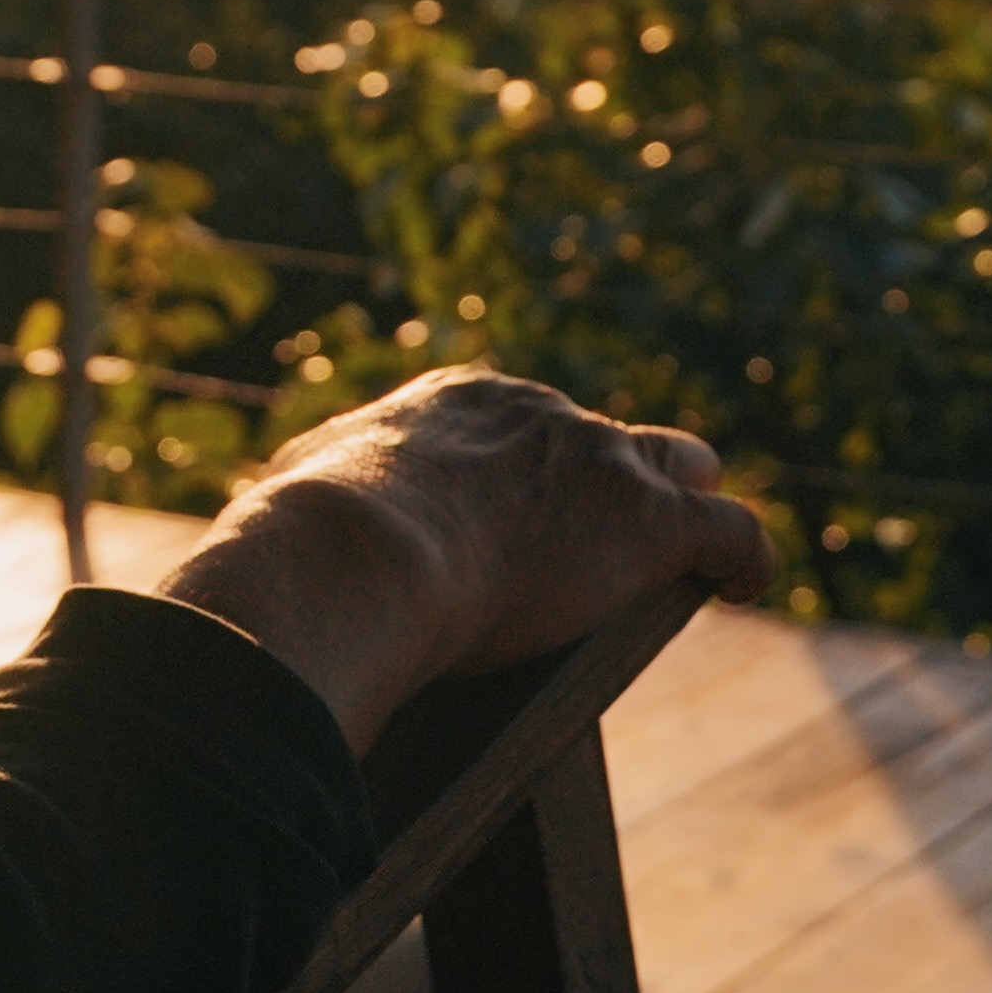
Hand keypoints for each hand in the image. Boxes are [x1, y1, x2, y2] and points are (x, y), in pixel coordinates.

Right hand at [158, 369, 776, 755]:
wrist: (355, 554)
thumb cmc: (307, 545)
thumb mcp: (297, 507)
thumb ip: (306, 516)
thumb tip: (244, 568)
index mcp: (454, 404)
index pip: (519, 424)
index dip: (531, 474)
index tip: (522, 515)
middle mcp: (537, 414)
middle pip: (607, 436)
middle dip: (616, 480)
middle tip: (605, 539)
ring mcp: (600, 464)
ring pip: (681, 465)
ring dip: (685, 507)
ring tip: (691, 556)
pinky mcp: (649, 525)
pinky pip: (732, 534)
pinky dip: (745, 561)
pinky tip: (747, 588)